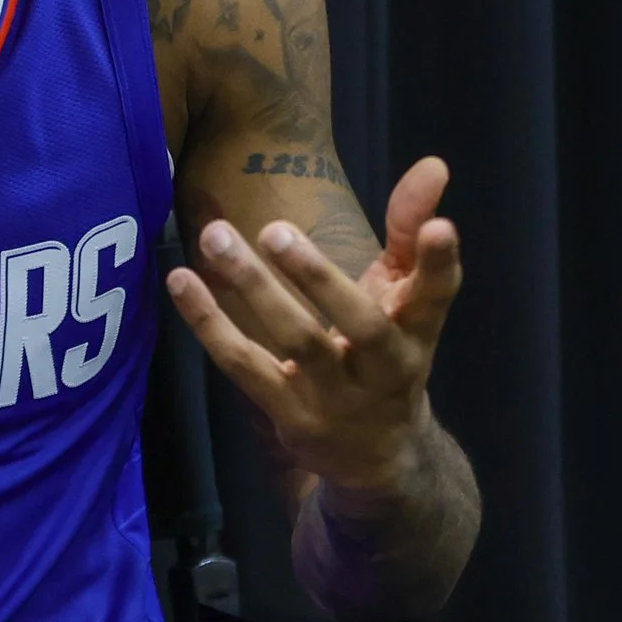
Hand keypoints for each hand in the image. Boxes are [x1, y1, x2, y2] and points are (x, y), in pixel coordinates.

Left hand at [167, 156, 462, 492]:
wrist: (377, 457)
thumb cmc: (386, 353)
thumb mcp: (405, 296)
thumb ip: (410, 229)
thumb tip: (434, 163)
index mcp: (418, 333)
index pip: (436, 297)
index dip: (439, 264)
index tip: (441, 227)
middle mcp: (384, 368)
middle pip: (360, 324)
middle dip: (319, 276)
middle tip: (275, 229)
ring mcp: (335, 397)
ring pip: (296, 341)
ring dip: (253, 288)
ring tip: (215, 236)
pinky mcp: (290, 414)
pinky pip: (244, 365)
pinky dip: (209, 323)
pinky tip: (181, 280)